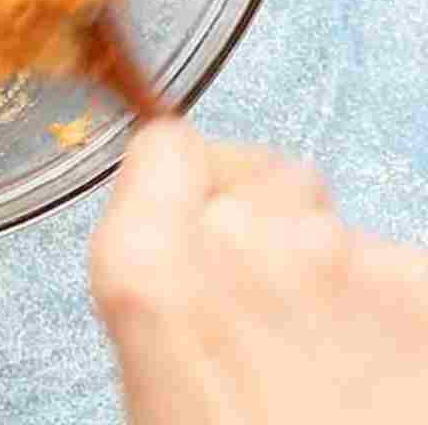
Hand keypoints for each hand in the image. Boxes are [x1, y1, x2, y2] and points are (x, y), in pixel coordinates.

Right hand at [91, 117, 427, 424]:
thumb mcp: (154, 399)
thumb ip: (165, 301)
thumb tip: (182, 274)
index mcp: (150, 272)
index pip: (166, 151)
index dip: (186, 184)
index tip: (196, 215)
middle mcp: (245, 241)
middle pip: (263, 179)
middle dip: (269, 232)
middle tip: (271, 325)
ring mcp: (345, 258)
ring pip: (338, 233)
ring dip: (335, 285)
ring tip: (334, 381)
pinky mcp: (424, 289)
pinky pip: (402, 280)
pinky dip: (395, 324)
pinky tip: (381, 391)